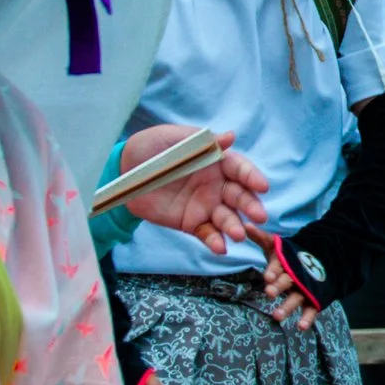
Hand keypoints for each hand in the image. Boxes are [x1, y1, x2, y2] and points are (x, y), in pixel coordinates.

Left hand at [120, 126, 270, 254]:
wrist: (122, 171)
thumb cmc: (151, 148)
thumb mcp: (173, 137)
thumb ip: (201, 140)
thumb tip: (230, 137)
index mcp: (215, 161)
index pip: (239, 169)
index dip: (251, 177)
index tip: (262, 186)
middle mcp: (216, 185)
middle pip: (239, 196)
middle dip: (251, 206)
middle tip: (259, 216)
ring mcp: (205, 205)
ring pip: (227, 218)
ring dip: (235, 226)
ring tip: (238, 234)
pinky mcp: (191, 223)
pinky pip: (207, 233)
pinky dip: (215, 241)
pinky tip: (220, 247)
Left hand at [254, 231, 320, 330]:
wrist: (321, 261)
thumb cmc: (290, 257)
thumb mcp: (275, 247)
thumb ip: (260, 238)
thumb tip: (245, 225)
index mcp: (285, 262)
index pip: (278, 265)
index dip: (273, 271)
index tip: (267, 276)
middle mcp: (295, 276)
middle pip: (287, 281)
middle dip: (278, 287)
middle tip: (269, 292)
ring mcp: (304, 289)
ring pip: (296, 297)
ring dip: (288, 306)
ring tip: (277, 316)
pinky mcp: (312, 300)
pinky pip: (310, 310)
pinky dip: (307, 318)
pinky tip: (301, 327)